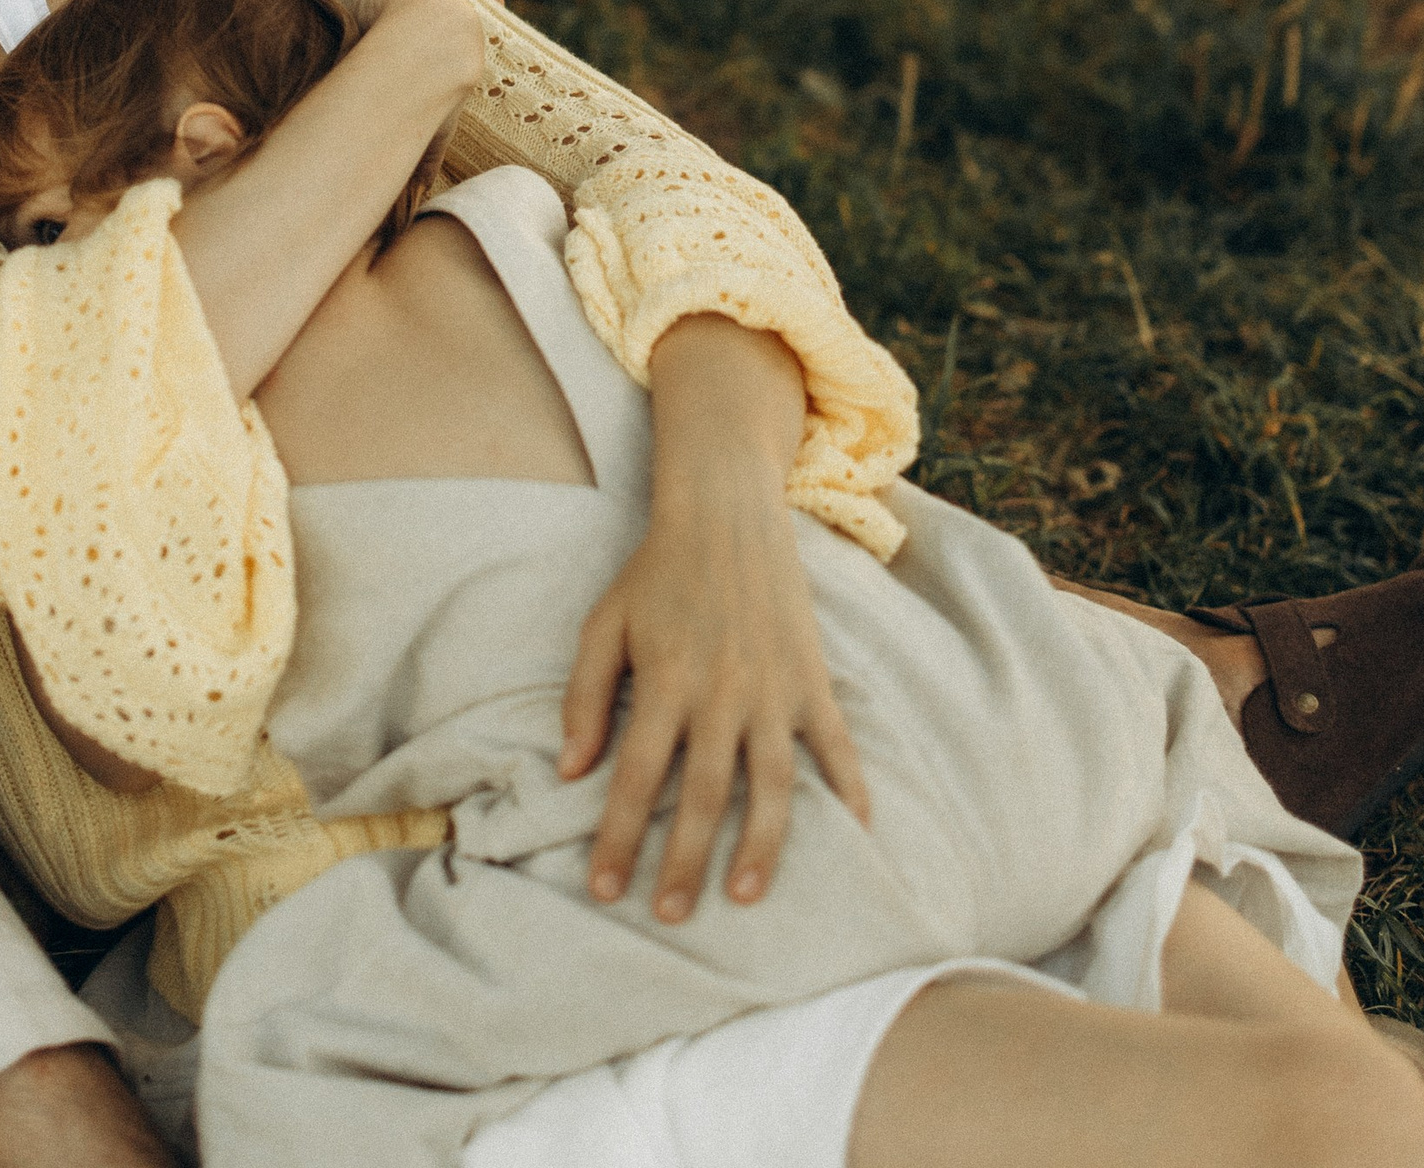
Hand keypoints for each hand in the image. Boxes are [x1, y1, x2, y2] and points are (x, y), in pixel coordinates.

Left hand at [558, 461, 869, 918]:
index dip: (616, 837)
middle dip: (683, 862)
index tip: (604, 888)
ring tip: (746, 897)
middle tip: (670, 915)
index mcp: (665, 680)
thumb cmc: (656, 570)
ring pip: (771, 785)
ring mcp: (772, 688)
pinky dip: (851, 789)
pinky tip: (857, 834)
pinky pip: (836, 745)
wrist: (725, 511)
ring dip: (761, 847)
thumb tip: (570, 771)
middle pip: (701, 796)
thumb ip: (585, 695)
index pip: (634, 777)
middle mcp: (721, 692)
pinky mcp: (810, 679)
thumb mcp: (605, 622)